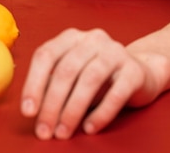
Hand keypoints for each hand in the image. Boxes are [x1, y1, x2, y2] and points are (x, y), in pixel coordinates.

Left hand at [21, 28, 165, 139]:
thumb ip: (53, 84)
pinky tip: (89, 128)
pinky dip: (101, 113)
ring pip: (89, 79)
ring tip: (63, 132)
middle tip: (45, 131)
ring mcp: (115, 51)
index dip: (34, 83)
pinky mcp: (134, 70)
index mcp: (72, 37)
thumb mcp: (73, 75)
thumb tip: (33, 109)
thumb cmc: (98, 78)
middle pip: (66, 69)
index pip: (46, 55)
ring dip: (73, 110)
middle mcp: (93, 39)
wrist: (140, 72)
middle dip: (52, 104)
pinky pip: (116, 93)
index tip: (28, 112)